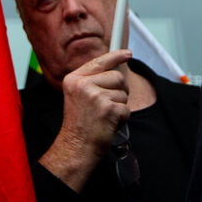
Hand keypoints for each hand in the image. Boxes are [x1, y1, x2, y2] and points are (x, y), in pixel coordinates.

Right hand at [38, 49, 131, 190]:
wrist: (76, 147)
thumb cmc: (80, 124)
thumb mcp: (78, 96)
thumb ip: (92, 81)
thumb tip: (115, 67)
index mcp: (73, 79)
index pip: (99, 62)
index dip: (116, 56)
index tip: (128, 53)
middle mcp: (82, 85)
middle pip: (117, 76)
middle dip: (119, 91)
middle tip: (107, 105)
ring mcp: (95, 96)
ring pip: (123, 93)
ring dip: (120, 106)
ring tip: (104, 117)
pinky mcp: (107, 109)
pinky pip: (126, 108)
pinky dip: (122, 118)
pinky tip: (108, 124)